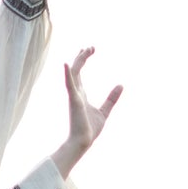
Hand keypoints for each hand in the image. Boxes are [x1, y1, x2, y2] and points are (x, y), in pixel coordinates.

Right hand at [54, 47, 121, 176]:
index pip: (79, 73)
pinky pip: (69, 85)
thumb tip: (121, 85)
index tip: (90, 50)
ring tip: (86, 50)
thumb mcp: (105, 111)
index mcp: (80, 94)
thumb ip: (111, 98)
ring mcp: (74, 96)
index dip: (83, 60)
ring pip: (73, 73)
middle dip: (81, 57)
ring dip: (79, 61)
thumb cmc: (90, 129)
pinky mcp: (74, 101)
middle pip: (76, 70)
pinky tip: (66, 64)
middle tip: (90, 47)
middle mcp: (75, 93)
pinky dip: (67, 75)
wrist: (83, 142)